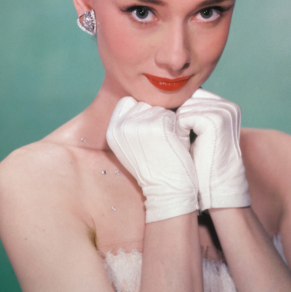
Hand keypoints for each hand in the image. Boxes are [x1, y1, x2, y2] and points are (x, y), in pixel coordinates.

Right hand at [106, 97, 198, 222]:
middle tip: (160, 141)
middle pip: (145, 103)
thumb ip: (130, 123)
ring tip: (166, 143)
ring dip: (168, 121)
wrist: (167, 190)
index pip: (128, 102)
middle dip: (156, 116)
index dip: (143, 113)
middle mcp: (121, 125)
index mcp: (112, 130)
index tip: (150, 132)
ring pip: (160, 107)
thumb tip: (140, 101)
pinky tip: (174, 143)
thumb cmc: (155, 167)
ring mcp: (139, 124)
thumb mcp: (131, 146)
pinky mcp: (158, 125)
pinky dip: (178, 126)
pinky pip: (173, 114)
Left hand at [176, 89, 250, 210]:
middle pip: (186, 99)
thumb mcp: (199, 132)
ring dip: (178, 127)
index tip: (184, 134)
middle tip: (186, 141)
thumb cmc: (203, 162)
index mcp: (226, 106)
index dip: (180, 114)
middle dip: (178, 119)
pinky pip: (183, 118)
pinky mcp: (215, 120)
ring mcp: (223, 111)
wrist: (217, 186)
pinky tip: (187, 147)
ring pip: (183, 108)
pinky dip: (179, 133)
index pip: (191, 96)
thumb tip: (166, 98)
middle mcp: (228, 106)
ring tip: (187, 145)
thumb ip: (192, 112)